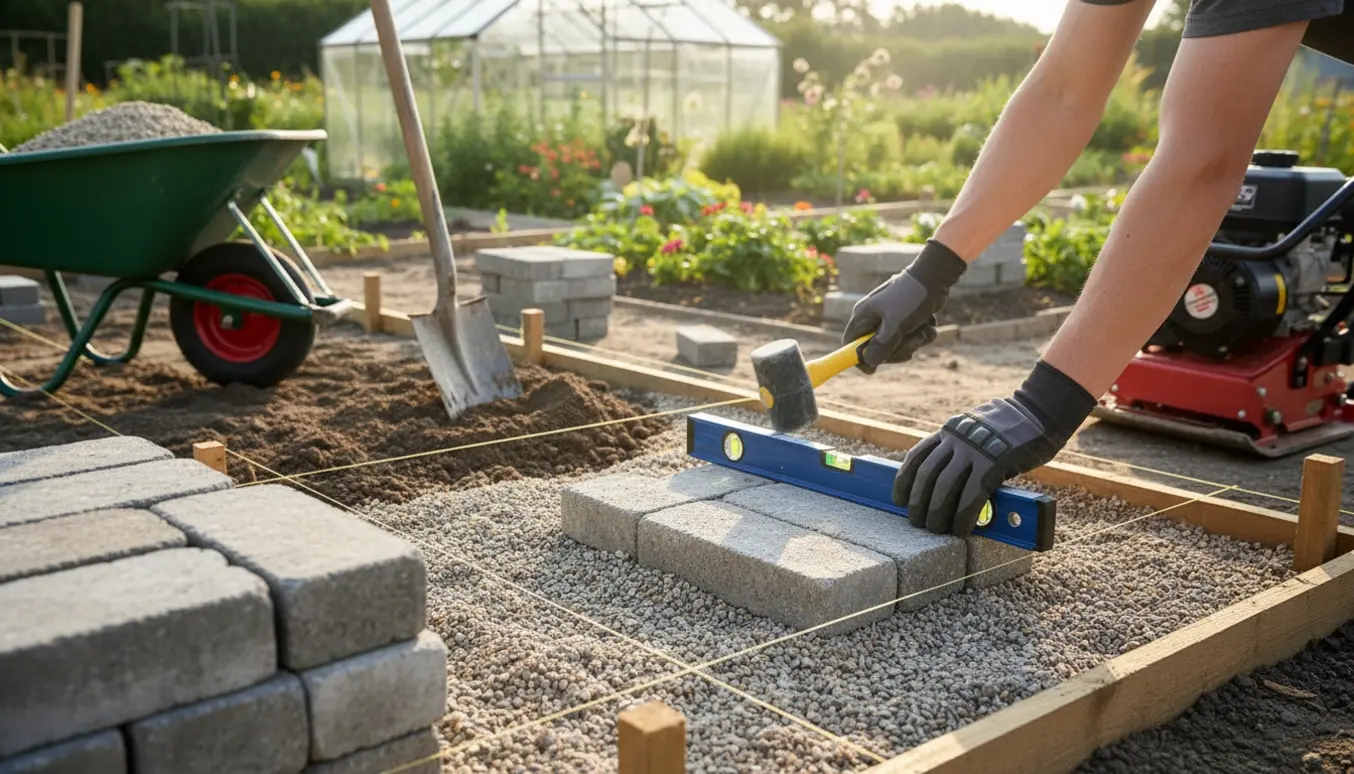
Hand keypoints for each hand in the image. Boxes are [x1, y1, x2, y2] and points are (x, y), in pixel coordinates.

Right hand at [843, 239, 966, 374]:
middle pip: (876, 349)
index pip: (850, 343)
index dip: (858, 359)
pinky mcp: (905, 317)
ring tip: (924, 328)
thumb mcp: (896, 326)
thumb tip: (869, 364)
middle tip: (913, 341)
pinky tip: (929, 322)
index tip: (873, 370)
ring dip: (914, 341)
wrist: (936, 276)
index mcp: (863, 315)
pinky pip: (910, 336)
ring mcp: (889, 317)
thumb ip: (881, 346)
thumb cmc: (912, 298)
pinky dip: (922, 333)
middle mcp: (873, 317)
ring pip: (897, 344)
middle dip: (898, 350)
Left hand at [893, 360, 1096, 535]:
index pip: (917, 457)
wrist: (1040, 412)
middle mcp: (956, 439)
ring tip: (935, 529)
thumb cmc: (1011, 429)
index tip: (898, 499)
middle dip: (918, 503)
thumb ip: (961, 451)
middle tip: (917, 522)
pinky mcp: (994, 463)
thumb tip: (949, 484)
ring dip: (937, 513)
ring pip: (944, 487)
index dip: (903, 481)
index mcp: (949, 430)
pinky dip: (963, 515)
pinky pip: (971, 495)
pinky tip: (961, 529)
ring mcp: (974, 450)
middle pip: (927, 475)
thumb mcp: (976, 432)